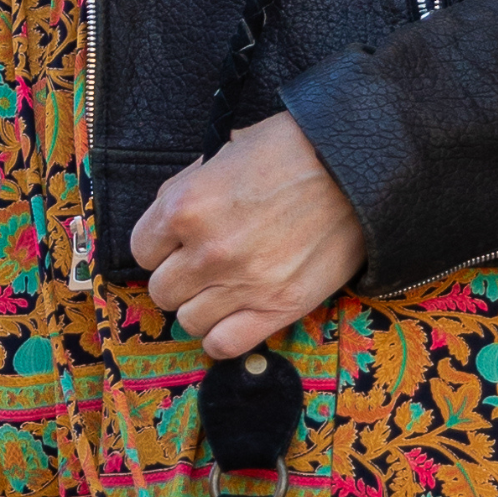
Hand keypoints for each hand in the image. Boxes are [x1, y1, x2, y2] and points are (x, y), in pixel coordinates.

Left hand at [130, 112, 365, 358]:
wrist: (356, 171)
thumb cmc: (293, 151)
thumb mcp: (226, 151)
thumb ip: (190, 187)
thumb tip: (171, 217)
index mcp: (186, 206)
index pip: (141, 250)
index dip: (160, 247)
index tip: (179, 244)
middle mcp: (207, 251)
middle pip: (162, 291)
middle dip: (179, 279)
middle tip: (204, 267)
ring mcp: (242, 284)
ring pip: (188, 322)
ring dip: (201, 308)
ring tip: (223, 291)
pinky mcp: (277, 309)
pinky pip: (224, 345)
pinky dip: (222, 336)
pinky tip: (233, 318)